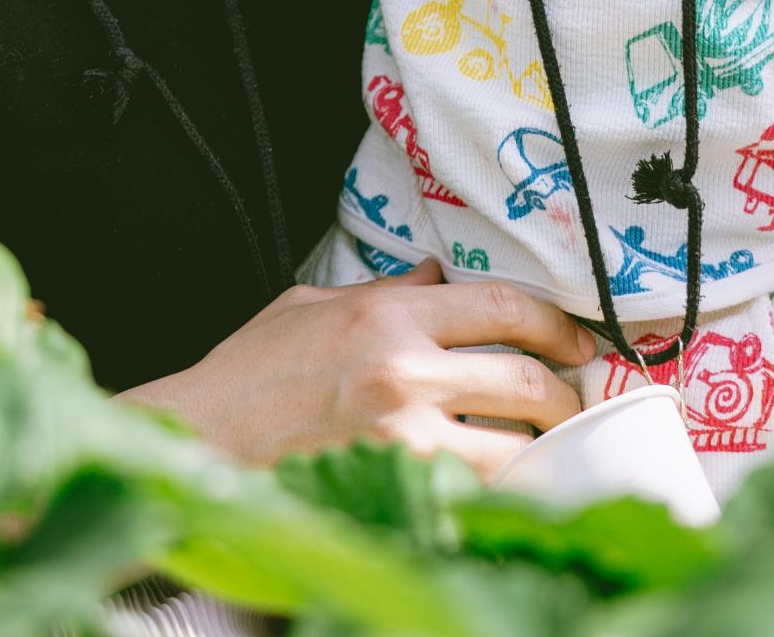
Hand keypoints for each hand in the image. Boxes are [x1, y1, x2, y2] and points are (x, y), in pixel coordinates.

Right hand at [123, 259, 593, 473]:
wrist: (197, 443)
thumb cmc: (248, 374)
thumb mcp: (311, 306)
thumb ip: (381, 290)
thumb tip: (436, 275)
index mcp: (388, 315)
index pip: (503, 306)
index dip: (555, 323)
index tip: (576, 341)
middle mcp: (406, 372)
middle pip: (525, 379)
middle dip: (563, 393)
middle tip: (573, 401)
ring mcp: (403, 441)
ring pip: (514, 448)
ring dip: (543, 452)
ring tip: (551, 451)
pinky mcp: (393, 495)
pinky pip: (475, 498)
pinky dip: (500, 495)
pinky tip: (508, 492)